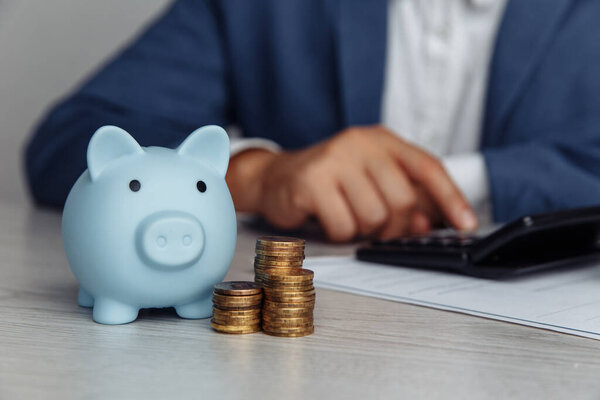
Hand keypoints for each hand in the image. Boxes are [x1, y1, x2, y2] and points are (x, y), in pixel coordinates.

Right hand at [226, 125, 476, 241]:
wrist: (275, 177)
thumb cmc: (329, 181)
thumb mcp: (369, 181)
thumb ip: (401, 198)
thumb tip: (428, 224)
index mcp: (380, 139)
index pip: (427, 166)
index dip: (451, 198)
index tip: (466, 224)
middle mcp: (359, 143)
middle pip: (402, 199)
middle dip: (393, 225)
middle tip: (376, 226)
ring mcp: (334, 159)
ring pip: (374, 217)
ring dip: (362, 229)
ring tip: (346, 215)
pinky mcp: (312, 181)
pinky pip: (344, 226)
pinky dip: (339, 233)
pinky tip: (326, 217)